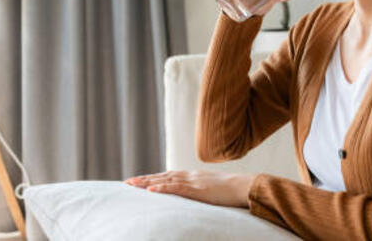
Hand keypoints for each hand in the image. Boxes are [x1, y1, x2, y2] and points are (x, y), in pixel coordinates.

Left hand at [124, 169, 257, 208]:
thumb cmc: (232, 190)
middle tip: (127, 182)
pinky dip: (162, 188)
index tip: (139, 181)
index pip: (169, 175)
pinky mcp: (197, 190)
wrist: (245, 186)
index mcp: (194, 175)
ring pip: (165, 180)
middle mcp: (191, 175)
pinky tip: (151, 190)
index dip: (153, 178)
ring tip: (132, 185)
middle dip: (144, 179)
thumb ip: (201, 189)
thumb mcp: (213, 188)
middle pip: (163, 176)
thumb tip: (195, 195)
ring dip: (147, 183)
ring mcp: (193, 181)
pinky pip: (176, 188)